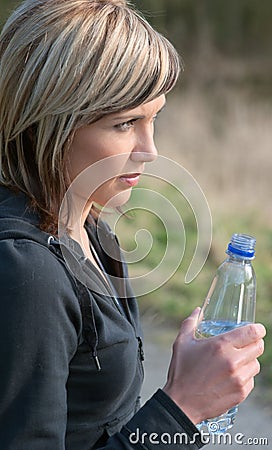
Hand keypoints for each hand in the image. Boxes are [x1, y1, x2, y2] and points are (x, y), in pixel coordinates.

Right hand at [163, 307, 265, 424]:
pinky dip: (245, 377)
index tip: (257, 329)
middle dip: (255, 343)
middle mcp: (233, 361)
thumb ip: (191, 322)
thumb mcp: (182, 342)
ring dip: (249, 361)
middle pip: (259, 347)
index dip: (258, 329)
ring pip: (256, 364)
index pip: (252, 332)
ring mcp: (239, 378)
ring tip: (236, 362)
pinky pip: (251, 380)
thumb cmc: (181, 372)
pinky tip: (232, 376)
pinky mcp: (241, 393)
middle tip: (247, 344)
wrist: (181, 403)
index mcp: (220, 345)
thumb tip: (197, 310)